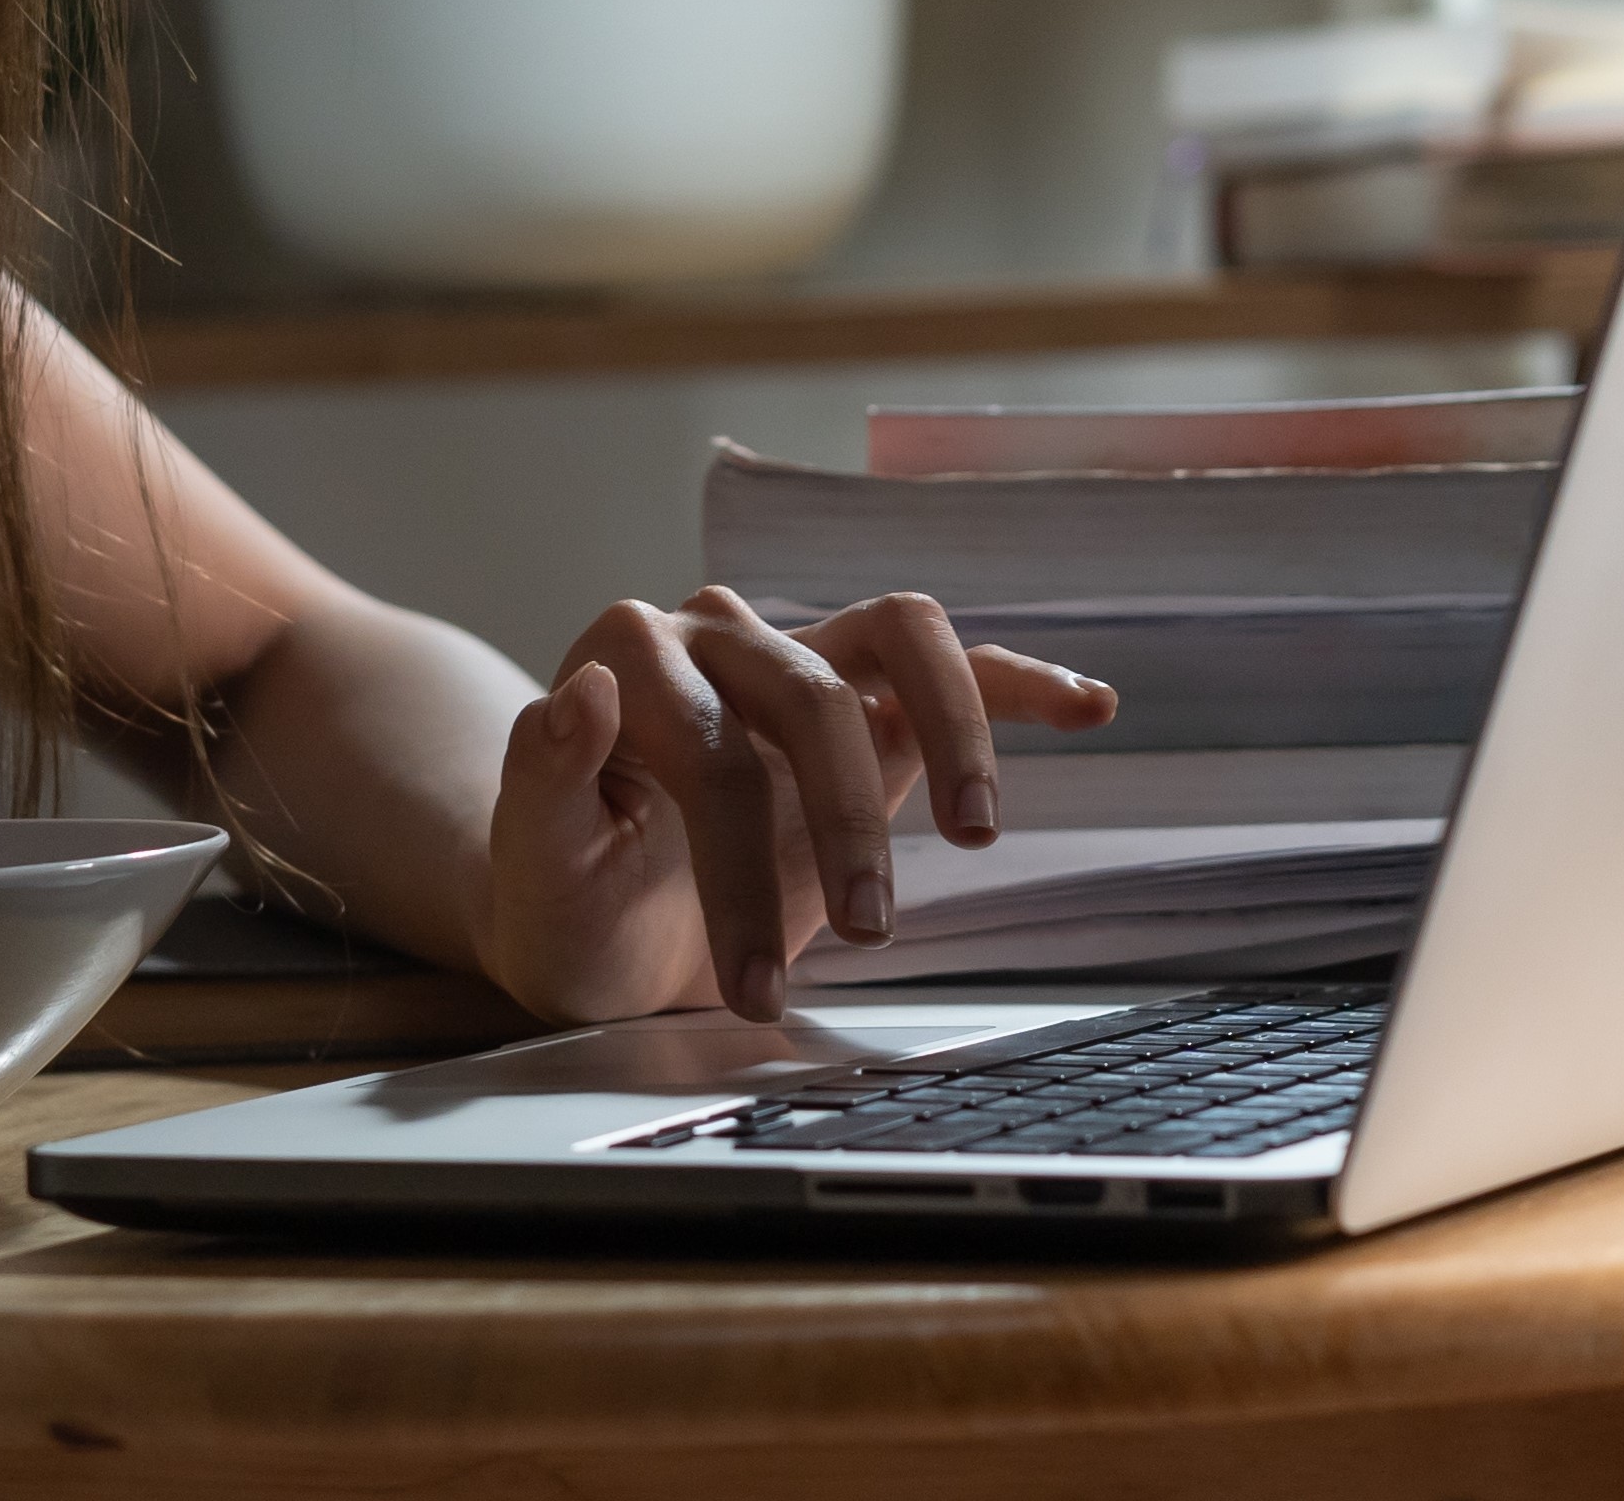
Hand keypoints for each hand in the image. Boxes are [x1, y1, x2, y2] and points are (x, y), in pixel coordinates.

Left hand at [479, 587, 1117, 1026]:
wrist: (598, 928)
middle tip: (861, 937)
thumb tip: (579, 689)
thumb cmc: (563, 901)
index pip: (712, 746)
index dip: (737, 867)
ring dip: (951, 733)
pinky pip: (951, 667)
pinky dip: (1017, 684)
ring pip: (900, 639)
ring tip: (976, 827)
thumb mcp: (535, 868)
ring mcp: (797, 658)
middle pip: (813, 698)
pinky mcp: (865, 702)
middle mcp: (714, 635)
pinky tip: (1088, 707)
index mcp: (623, 657)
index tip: (750, 987)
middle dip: (845, 829)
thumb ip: (545, 776)